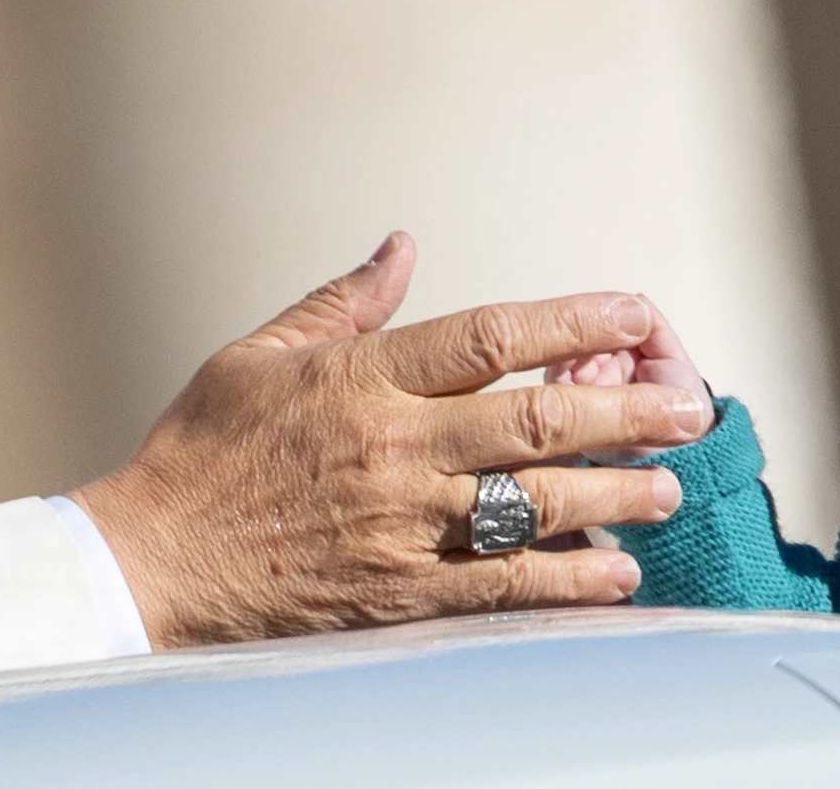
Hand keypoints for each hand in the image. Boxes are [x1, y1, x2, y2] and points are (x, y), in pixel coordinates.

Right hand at [70, 233, 711, 649]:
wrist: (148, 560)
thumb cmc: (199, 453)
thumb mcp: (258, 354)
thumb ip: (343, 303)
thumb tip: (401, 245)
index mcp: (361, 378)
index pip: (491, 337)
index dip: (574, 318)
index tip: (635, 309)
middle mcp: (393, 449)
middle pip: (535, 422)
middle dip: (625, 410)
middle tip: (691, 406)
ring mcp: (402, 526)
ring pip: (534, 507)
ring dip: (615, 494)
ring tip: (669, 484)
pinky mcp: (401, 594)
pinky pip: (503, 587)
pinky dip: (568, 580)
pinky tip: (618, 573)